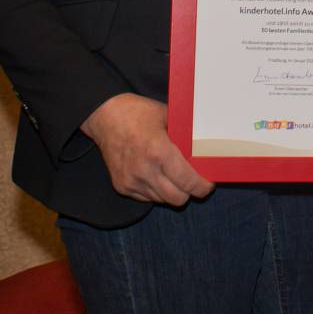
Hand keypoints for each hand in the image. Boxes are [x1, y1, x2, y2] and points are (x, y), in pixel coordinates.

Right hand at [81, 93, 213, 205]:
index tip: (208, 185)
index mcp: (159, 151)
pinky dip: (155, 191)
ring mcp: (131, 181)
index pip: (187, 182)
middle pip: (177, 199)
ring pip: (162, 200)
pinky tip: (156, 175)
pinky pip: (146, 198)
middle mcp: (145, 170)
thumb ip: (184, 133)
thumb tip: (205, 145)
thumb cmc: (138, 113)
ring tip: (173, 177)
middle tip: (193, 183)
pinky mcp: (121, 186)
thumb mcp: (167, 116)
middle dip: (189, 193)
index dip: (202, 187)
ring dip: (171, 192)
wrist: (104, 116)